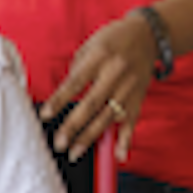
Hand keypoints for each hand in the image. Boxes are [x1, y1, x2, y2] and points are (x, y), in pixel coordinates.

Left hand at [41, 15, 155, 162]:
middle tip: (59, 143)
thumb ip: (77, 71)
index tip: (45, 116)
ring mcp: (130, 89)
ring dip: (92, 137)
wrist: (147, 36)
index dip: (59, 101)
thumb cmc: (111, 41)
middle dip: (73, 126)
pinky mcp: (139, 99)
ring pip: (109, 117)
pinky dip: (126, 140)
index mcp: (98, 59)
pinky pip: (132, 122)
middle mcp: (115, 75)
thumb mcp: (89, 47)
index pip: (75, 84)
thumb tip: (62, 98)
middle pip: (92, 105)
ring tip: (76, 151)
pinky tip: (119, 156)